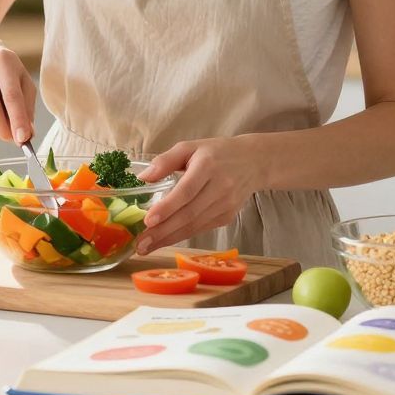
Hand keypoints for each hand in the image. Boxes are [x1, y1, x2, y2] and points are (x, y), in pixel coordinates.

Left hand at [135, 137, 264, 254]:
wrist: (254, 162)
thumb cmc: (215, 152)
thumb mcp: (190, 147)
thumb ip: (165, 161)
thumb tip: (142, 178)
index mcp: (208, 166)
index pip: (186, 190)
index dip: (168, 207)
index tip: (148, 220)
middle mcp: (219, 187)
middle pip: (189, 214)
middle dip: (163, 231)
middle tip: (140, 244)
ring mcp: (225, 205)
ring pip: (194, 226)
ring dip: (169, 239)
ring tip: (146, 247)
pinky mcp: (227, 217)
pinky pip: (201, 229)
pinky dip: (181, 236)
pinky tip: (164, 241)